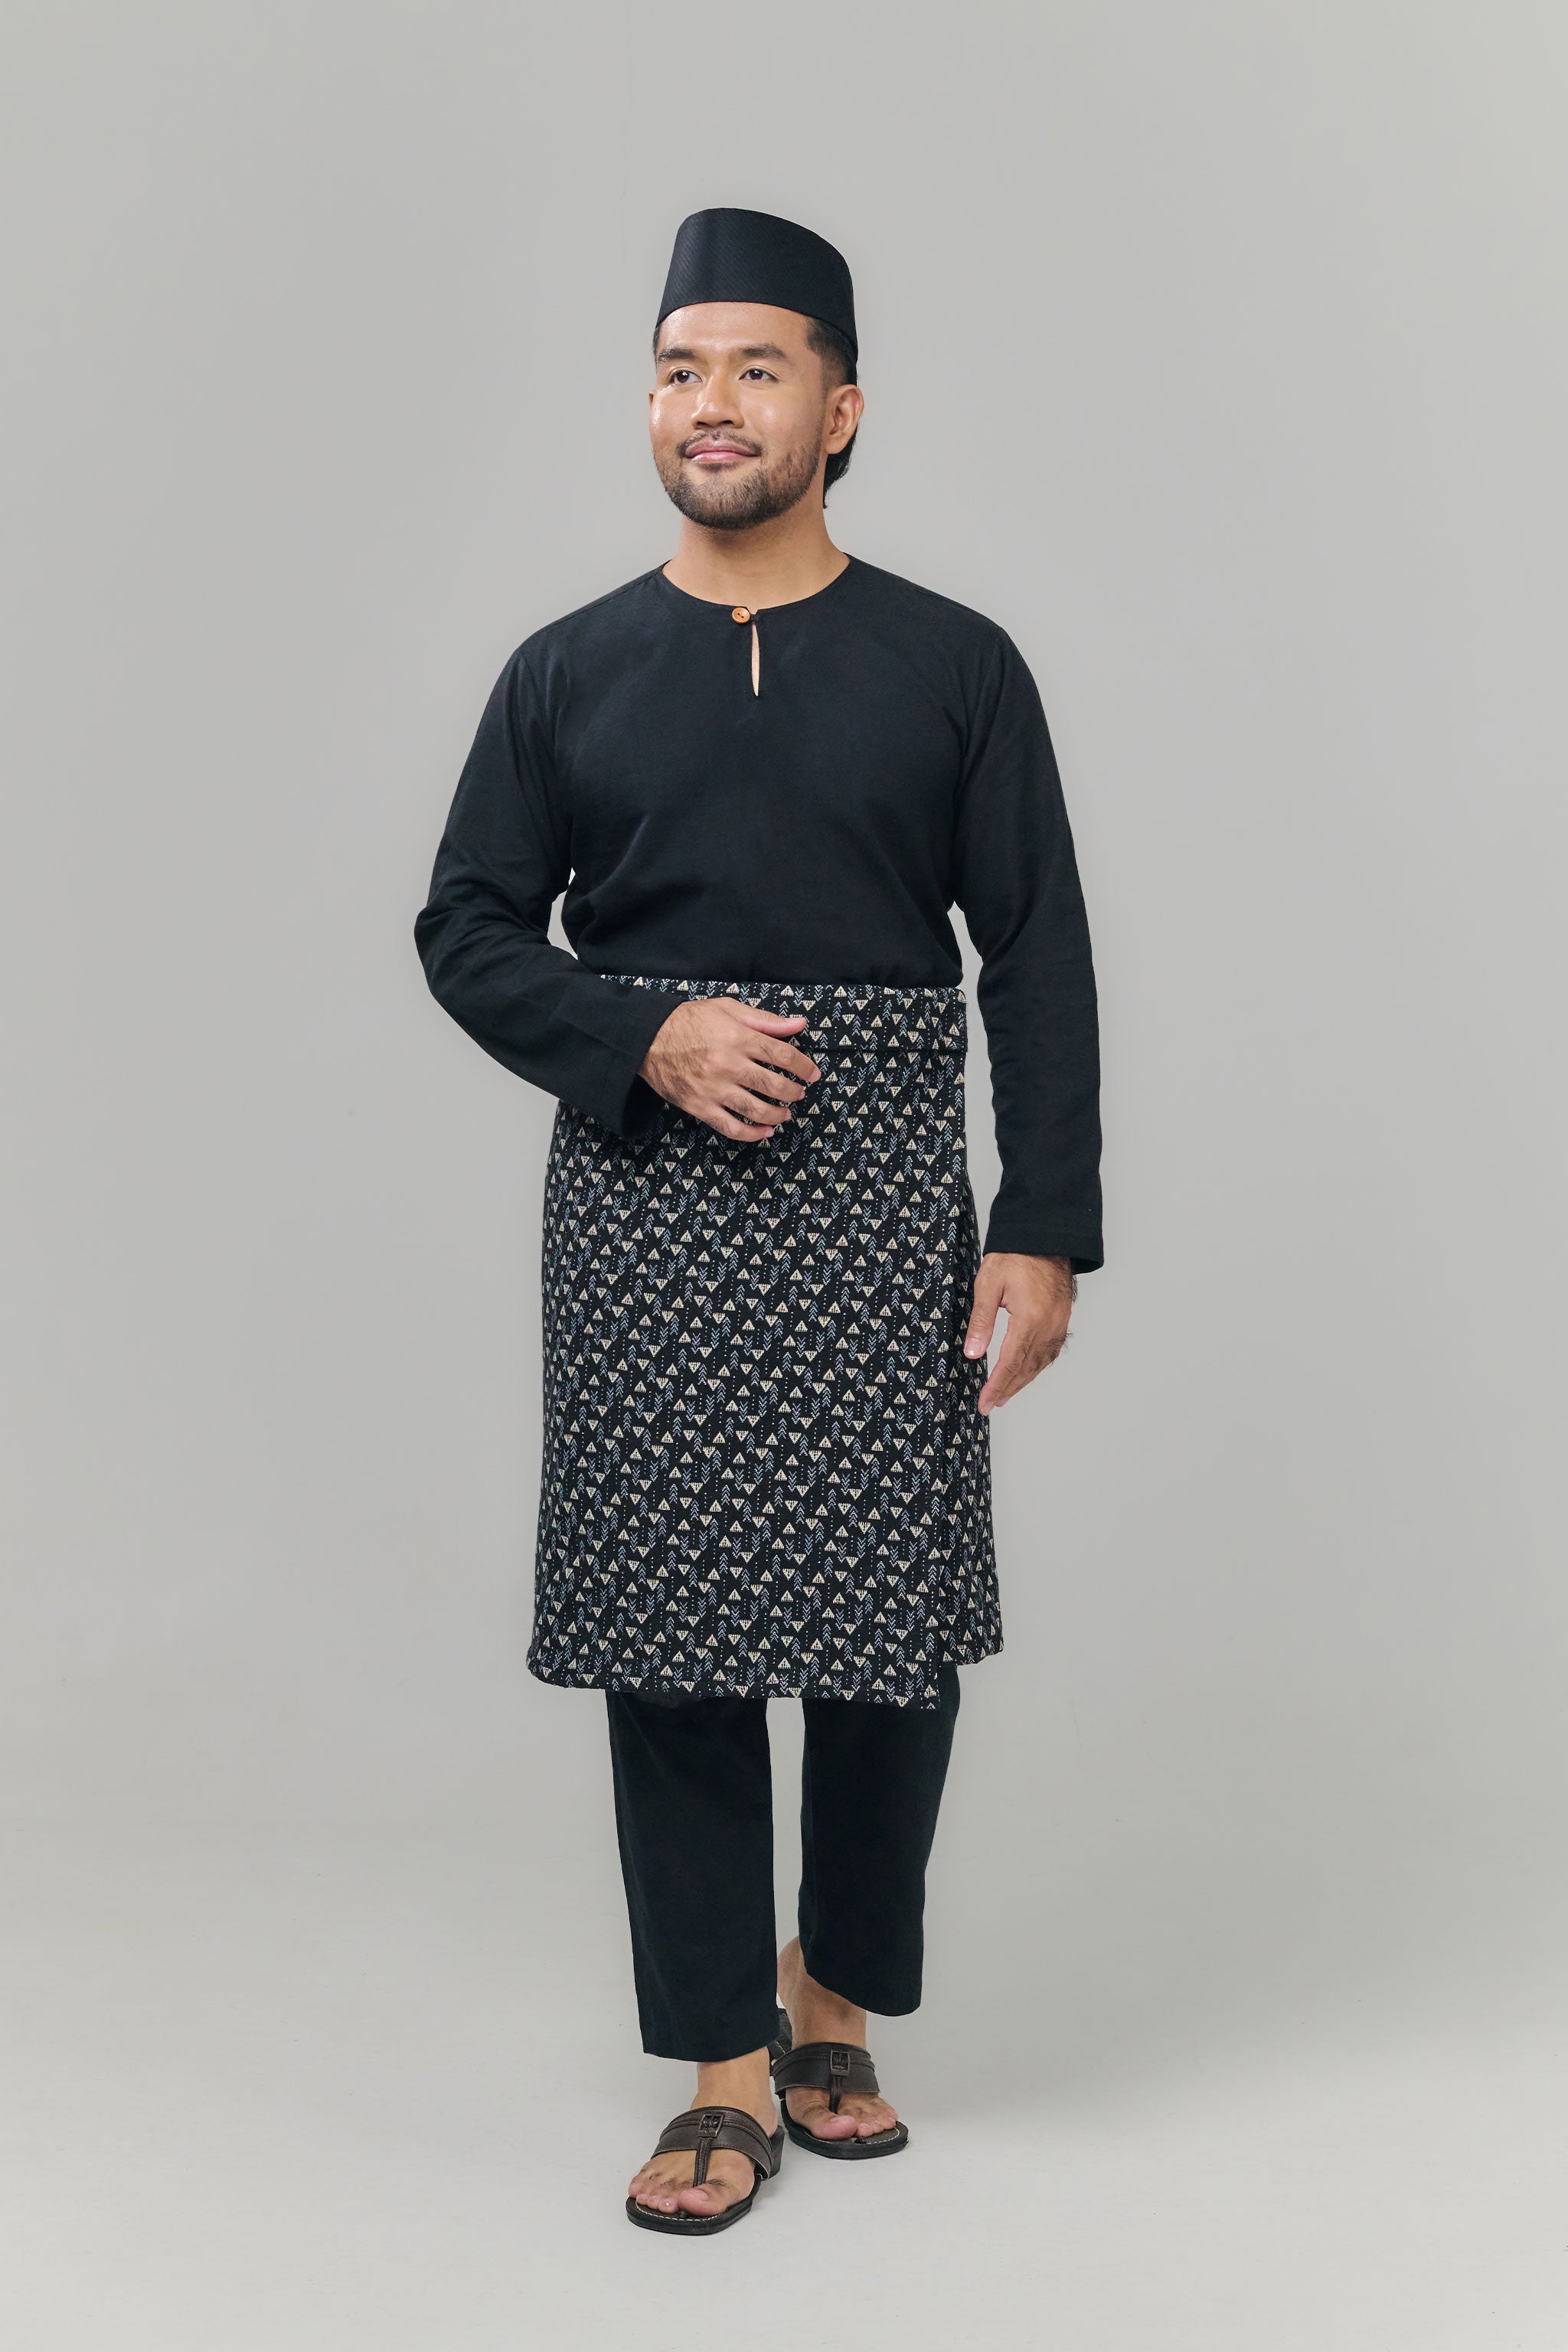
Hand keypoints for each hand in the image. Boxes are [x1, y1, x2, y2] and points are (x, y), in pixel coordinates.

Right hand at [640, 997, 820, 1141]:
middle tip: (799, 1093)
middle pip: (773, 1086)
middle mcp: (728, 1065)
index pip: (782, 1055)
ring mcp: (714, 1089)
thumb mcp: (728, 1009)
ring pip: (757, 1110)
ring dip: (778, 1115)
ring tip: (786, 1113)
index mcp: (738, 1038)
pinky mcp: (700, 1107)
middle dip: (793, 1092)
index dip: (803, 1067)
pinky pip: (731, 1128)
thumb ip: (766, 1020)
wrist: (647, 1038)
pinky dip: (752, 1134)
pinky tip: (765, 1132)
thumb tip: (799, 1023)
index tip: (813, 1074)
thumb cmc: (688, 1021)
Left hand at [964, 1253, 1074, 1415]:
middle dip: (1007, 1390)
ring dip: (1022, 1382)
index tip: (984, 1402)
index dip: (996, 1386)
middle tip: (990, 1405)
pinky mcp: (1061, 1319)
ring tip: (1005, 1395)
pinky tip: (1026, 1372)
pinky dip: (1036, 1367)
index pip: (1011, 1363)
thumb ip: (981, 1321)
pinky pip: (1050, 1352)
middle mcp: (1048, 1326)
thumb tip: (973, 1353)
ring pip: (1040, 1363)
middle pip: (1027, 1368)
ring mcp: (1058, 1323)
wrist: (1044, 1236)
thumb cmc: (1015, 1255)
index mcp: (1030, 1318)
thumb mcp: (988, 1284)